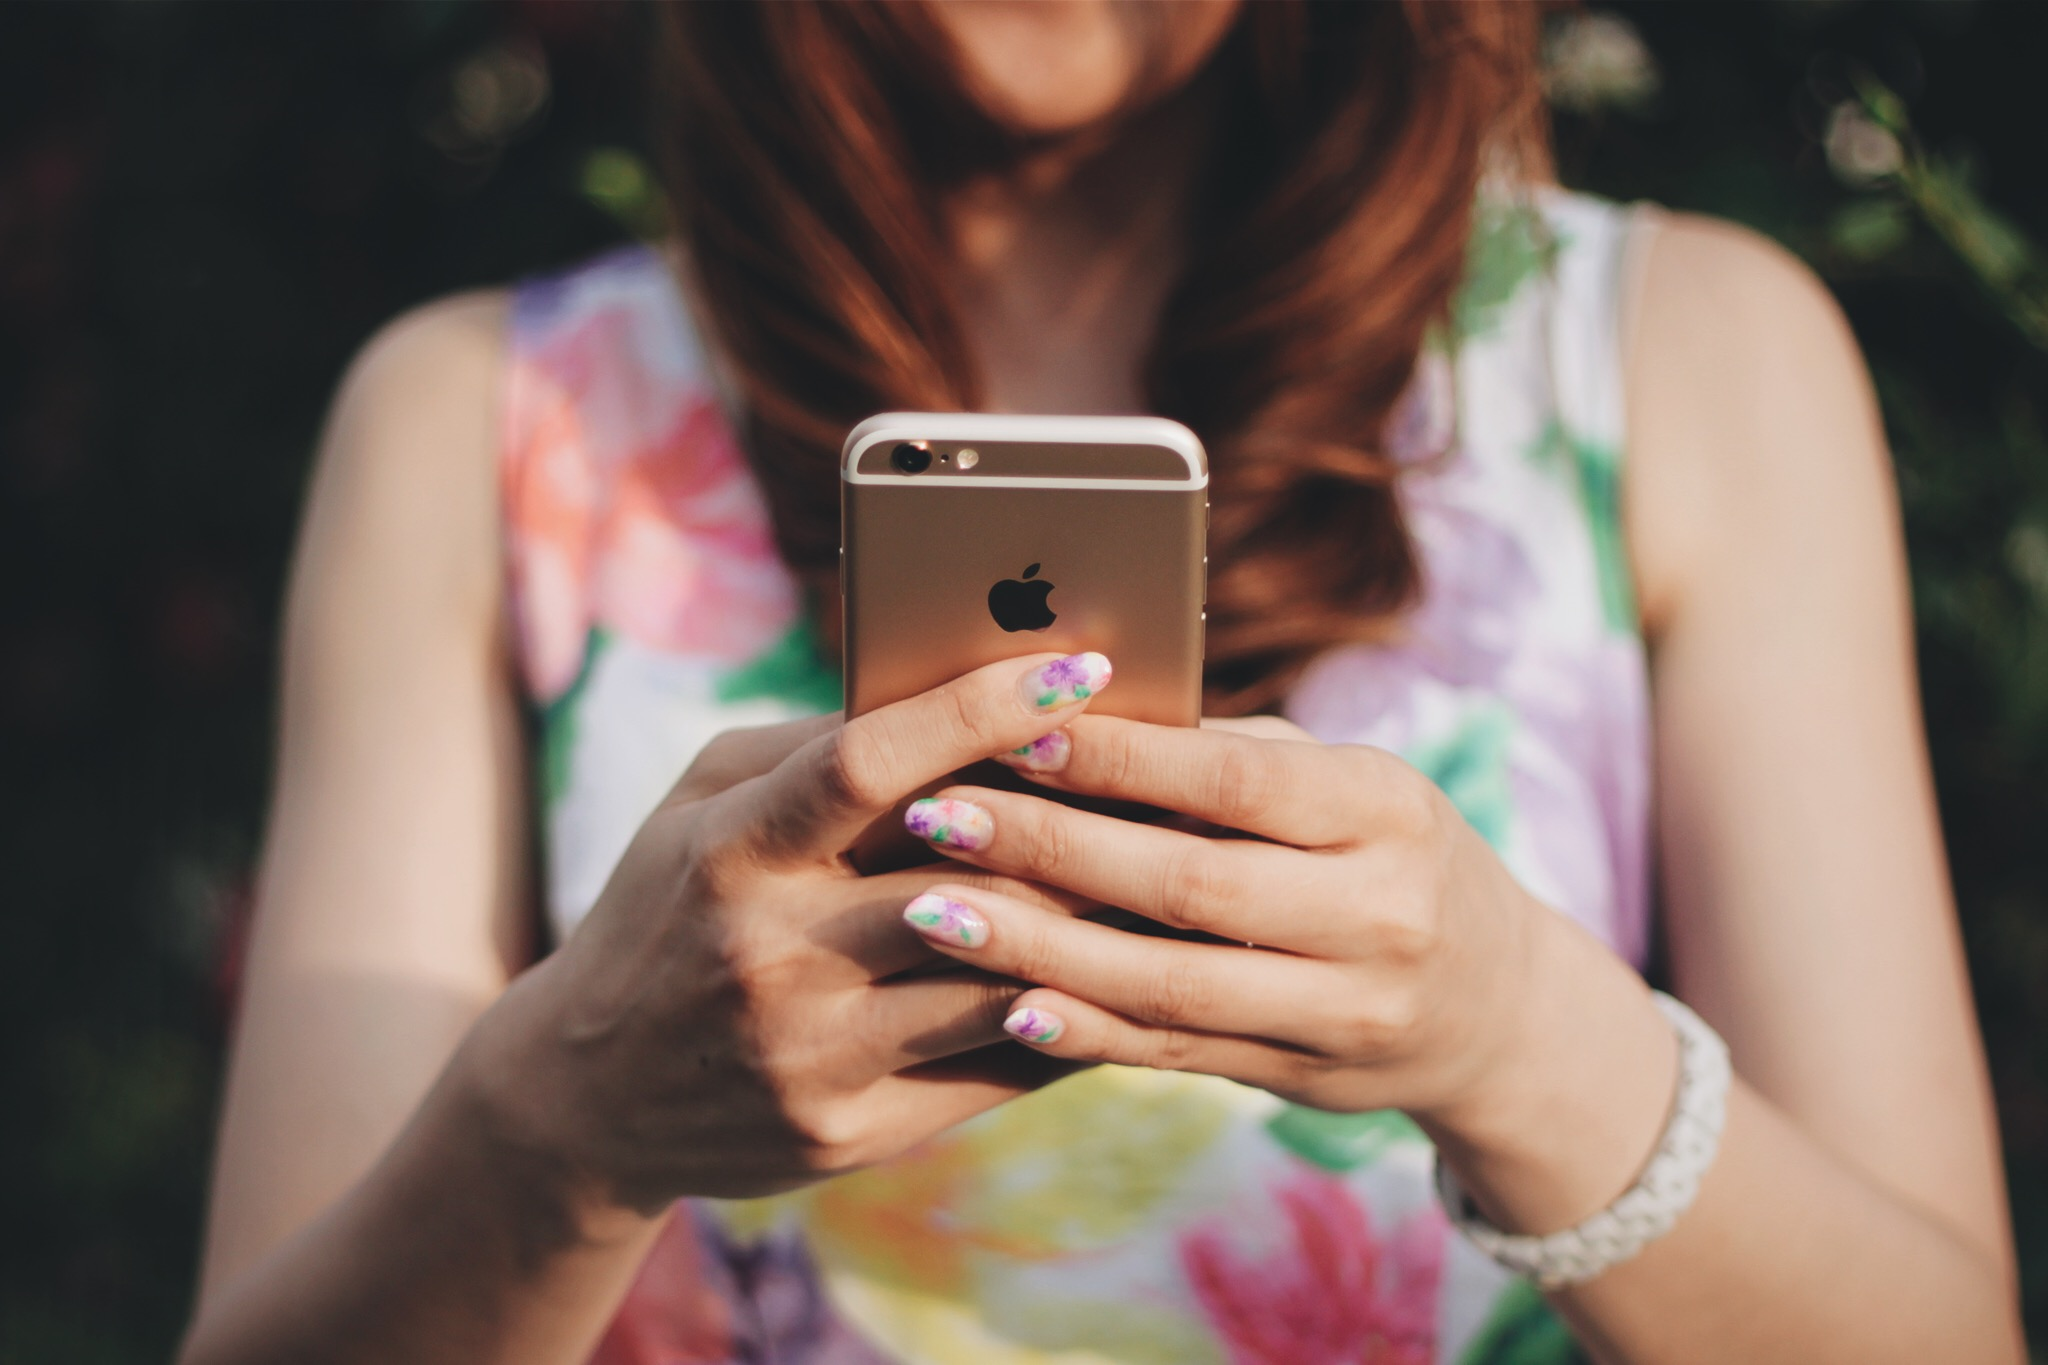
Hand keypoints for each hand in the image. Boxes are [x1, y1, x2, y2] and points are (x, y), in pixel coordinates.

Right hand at [457, 653, 1119, 1211]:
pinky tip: (1125, 969)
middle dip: (1085, 817)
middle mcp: (768, 952)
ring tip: (1177, 869)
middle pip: (966, 874)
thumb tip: (976, 701)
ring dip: (1101, 923)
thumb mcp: (705, 808)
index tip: (1081, 666)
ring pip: (1002, 978)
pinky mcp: (847, 1133)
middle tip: (1181, 773)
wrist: (586, 1096)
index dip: (981, 706)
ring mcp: (810, 1055)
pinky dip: (1071, 1011)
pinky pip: (995, 1066)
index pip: (868, 761)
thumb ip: (820, 753)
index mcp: (731, 848)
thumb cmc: (672, 908)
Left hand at [893, 711, 1613, 1130]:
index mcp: (1384, 807)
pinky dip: (1086, 1030)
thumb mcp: (1343, 786)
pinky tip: (1005, 1005)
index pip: (1232, 779)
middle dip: (1048, 847)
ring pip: (1170, 983)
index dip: (1116, 758)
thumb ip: (1228, 759)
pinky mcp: (1305, 1080)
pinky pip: (1177, 1054)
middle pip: (1188, 882)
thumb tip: (1072, 713)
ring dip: (1040, 948)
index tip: (1008, 731)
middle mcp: (1380, 912)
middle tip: (936, 815)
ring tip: (934, 911)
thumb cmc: (1384, 853)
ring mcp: (1347, 1010)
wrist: (1496, 1008)